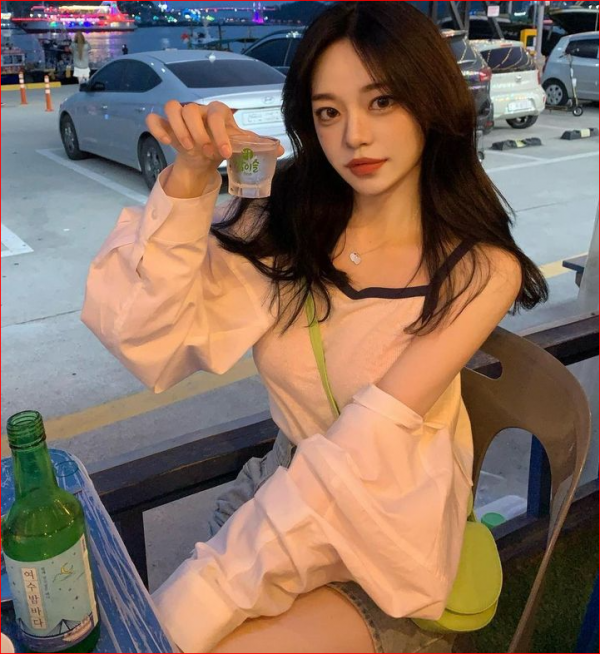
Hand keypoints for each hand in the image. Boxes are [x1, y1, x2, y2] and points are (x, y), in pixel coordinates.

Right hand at [146, 100, 284, 171]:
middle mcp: (198, 109)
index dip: (221, 133)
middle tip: (205, 151)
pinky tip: (168, 143)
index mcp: (217, 112)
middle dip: (199, 133)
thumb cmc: (223, 145)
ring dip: (179, 129)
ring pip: (172, 107)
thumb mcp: (240, 145)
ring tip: (189, 148)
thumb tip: (281, 150)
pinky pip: (155, 118)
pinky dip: (158, 128)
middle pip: (191, 109)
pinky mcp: (165, 124)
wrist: (204, 155)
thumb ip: (256, 145)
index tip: (225, 154)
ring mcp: (180, 115)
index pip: (217, 114)